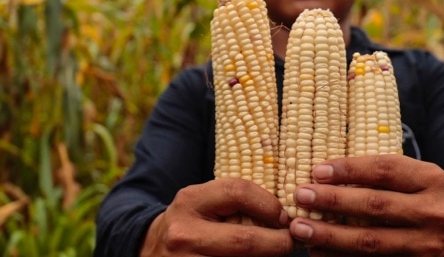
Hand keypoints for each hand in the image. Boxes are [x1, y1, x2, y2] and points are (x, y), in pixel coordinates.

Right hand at [140, 178, 293, 256]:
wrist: (150, 249)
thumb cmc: (191, 221)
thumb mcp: (204, 201)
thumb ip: (235, 200)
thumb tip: (285, 209)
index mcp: (191, 201)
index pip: (238, 192)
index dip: (269, 204)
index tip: (284, 216)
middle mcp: (185, 233)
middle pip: (245, 240)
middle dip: (278, 242)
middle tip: (292, 241)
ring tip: (277, 251)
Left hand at [288, 155, 443, 256]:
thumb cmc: (430, 196)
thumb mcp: (419, 176)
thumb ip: (384, 173)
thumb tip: (326, 173)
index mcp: (431, 179)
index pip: (385, 169)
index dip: (349, 170)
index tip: (317, 171)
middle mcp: (432, 212)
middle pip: (376, 206)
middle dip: (333, 202)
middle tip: (301, 196)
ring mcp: (426, 245)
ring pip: (372, 242)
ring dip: (331, 237)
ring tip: (301, 229)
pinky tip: (319, 252)